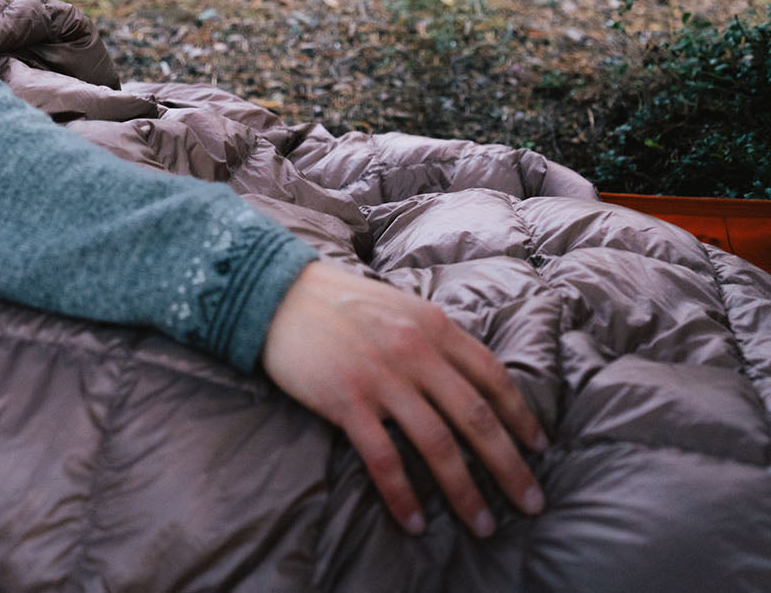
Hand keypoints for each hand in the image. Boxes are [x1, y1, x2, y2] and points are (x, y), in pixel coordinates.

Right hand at [261, 261, 546, 536]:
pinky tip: (415, 522)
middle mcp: (414, 351)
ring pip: (437, 444)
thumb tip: (470, 376)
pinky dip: (404, 496)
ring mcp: (381, 377)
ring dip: (465, 491)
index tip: (539, 448)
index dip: (520, 416)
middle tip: (531, 502)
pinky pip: (384, 459)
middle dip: (509, 466)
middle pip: (475, 417)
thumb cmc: (341, 301)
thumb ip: (434, 337)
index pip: (491, 376)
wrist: (279, 293)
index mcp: (432, 325)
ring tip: (483, 524)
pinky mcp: (347, 401)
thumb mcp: (400, 305)